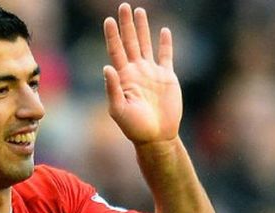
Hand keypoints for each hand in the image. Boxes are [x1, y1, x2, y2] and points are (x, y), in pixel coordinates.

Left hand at [103, 3, 181, 145]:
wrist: (157, 137)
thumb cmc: (135, 127)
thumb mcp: (119, 110)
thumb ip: (113, 89)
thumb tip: (107, 67)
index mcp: (123, 77)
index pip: (116, 51)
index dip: (112, 35)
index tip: (109, 20)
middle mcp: (136, 71)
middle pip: (130, 42)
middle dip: (126, 24)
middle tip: (123, 6)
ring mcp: (152, 73)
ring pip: (146, 44)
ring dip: (142, 28)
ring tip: (139, 11)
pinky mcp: (167, 78)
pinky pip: (166, 56)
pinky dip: (166, 43)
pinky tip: (164, 30)